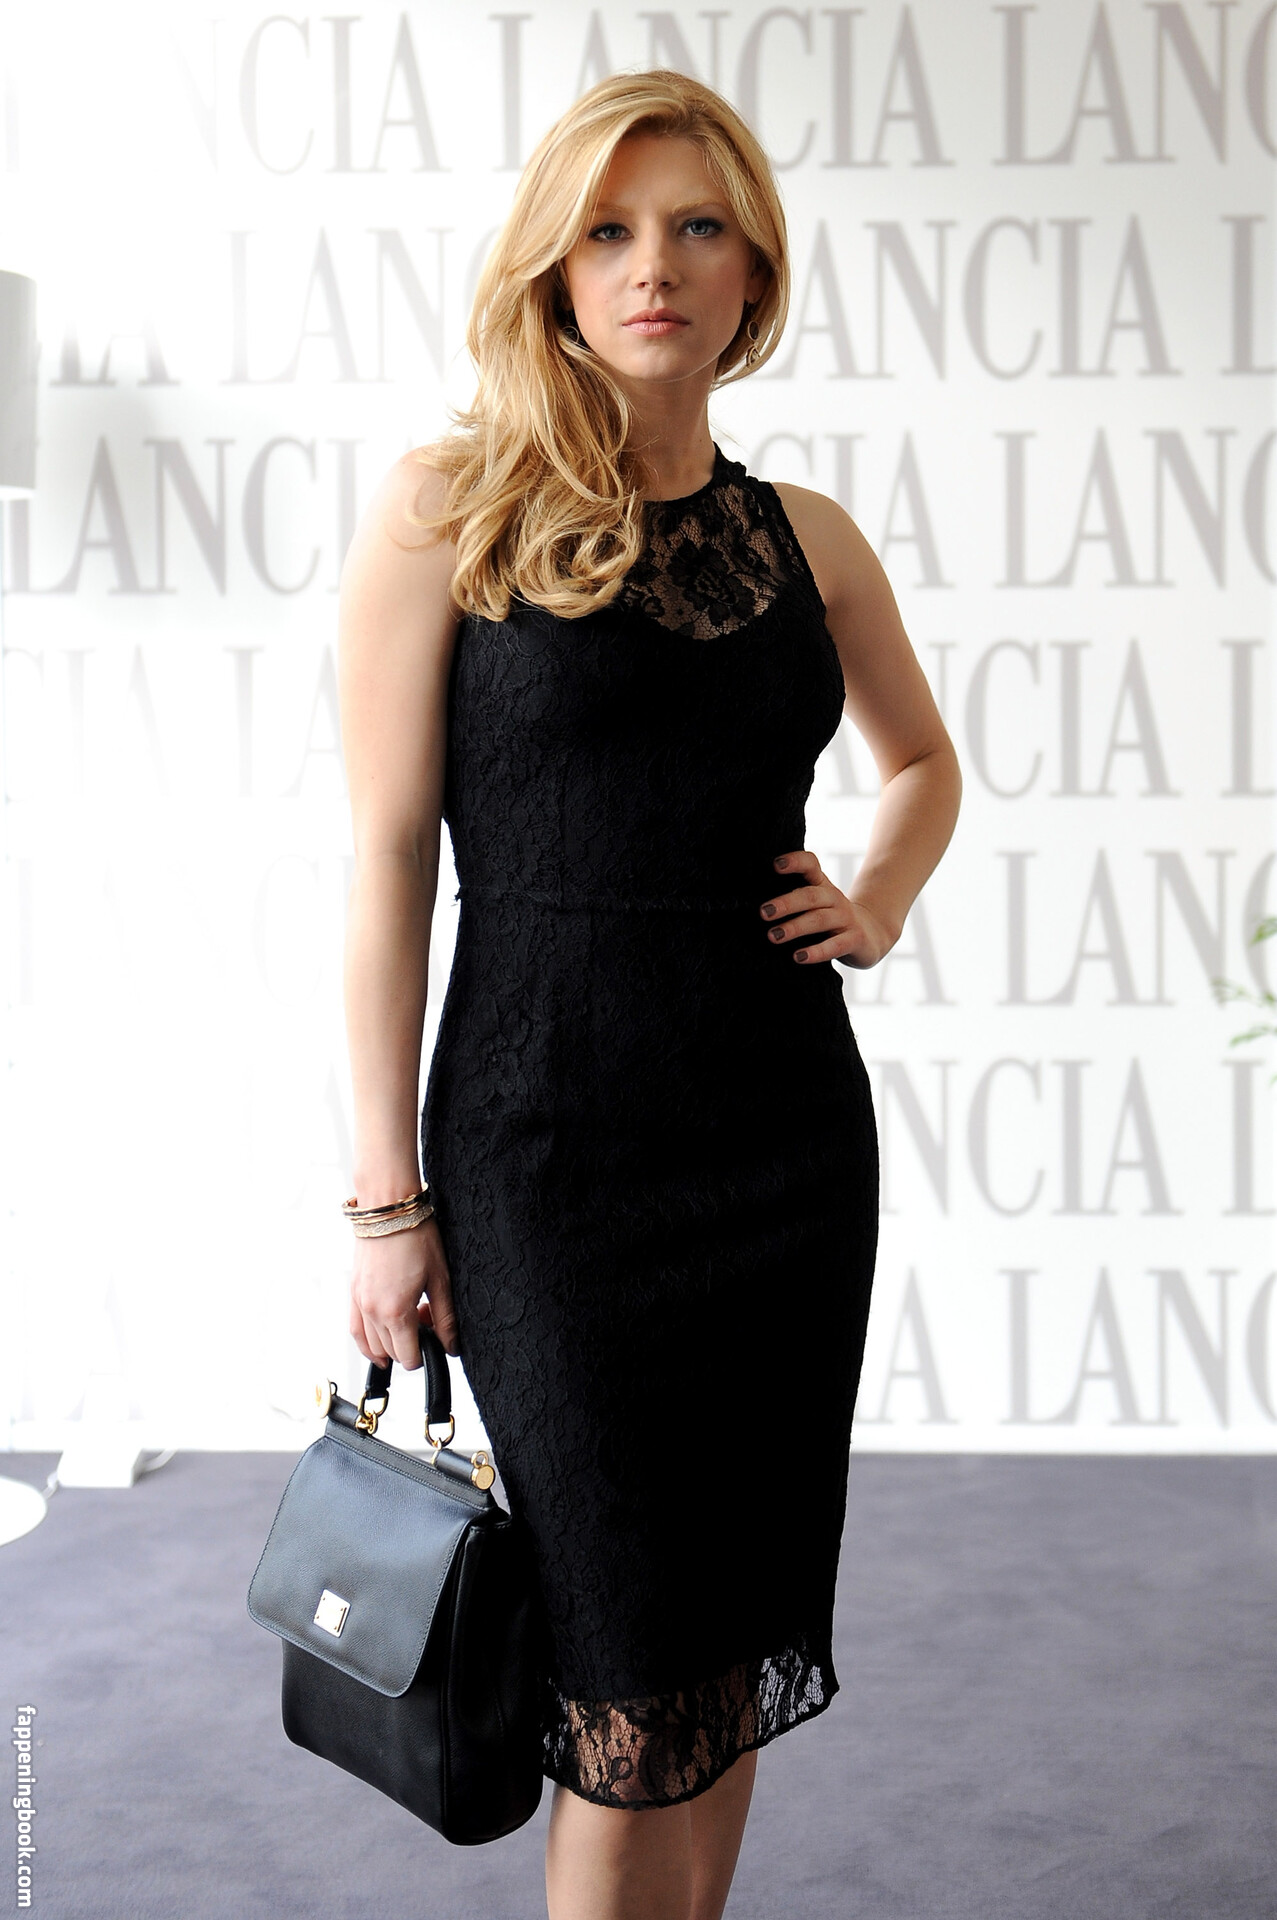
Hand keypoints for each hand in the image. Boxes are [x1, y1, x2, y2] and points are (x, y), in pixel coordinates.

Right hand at [349, 1212, 459, 1368]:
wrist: (389, 1209)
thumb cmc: (416, 1237)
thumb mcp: (440, 1279)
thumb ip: (445, 1318)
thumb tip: (452, 1345)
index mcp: (396, 1311)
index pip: (407, 1357)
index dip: (425, 1354)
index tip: (436, 1338)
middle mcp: (372, 1311)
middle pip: (390, 1353)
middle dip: (410, 1346)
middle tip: (426, 1320)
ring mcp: (359, 1302)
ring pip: (370, 1345)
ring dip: (390, 1344)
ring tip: (409, 1322)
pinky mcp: (353, 1292)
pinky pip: (355, 1329)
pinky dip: (367, 1340)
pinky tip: (381, 1337)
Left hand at [758, 849, 896, 967]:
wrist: (869, 935)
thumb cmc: (829, 919)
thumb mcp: (814, 904)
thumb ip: (792, 900)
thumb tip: (751, 907)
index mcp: (822, 885)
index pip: (811, 864)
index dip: (795, 861)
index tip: (774, 865)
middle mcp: (834, 898)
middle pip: (810, 896)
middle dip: (785, 903)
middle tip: (762, 912)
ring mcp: (845, 918)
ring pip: (819, 920)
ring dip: (794, 927)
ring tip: (773, 936)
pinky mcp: (854, 939)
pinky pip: (834, 946)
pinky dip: (816, 952)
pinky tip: (798, 957)